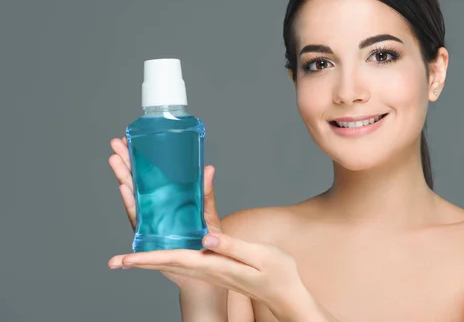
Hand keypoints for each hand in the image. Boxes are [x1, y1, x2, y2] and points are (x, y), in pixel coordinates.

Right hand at [107, 136, 222, 290]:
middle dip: (126, 163)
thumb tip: (209, 168)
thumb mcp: (207, 214)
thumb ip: (205, 193)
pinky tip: (125, 188)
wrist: (205, 269)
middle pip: (137, 183)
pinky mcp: (150, 236)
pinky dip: (131, 203)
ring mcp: (151, 222)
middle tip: (116, 144)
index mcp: (167, 201)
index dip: (139, 160)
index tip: (130, 141)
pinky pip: (139, 218)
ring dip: (123, 178)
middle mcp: (155, 210)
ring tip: (115, 160)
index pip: (150, 177)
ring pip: (133, 197)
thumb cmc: (206, 242)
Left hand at [108, 229, 307, 315]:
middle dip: (138, 261)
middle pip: (166, 262)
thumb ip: (231, 245)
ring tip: (127, 257)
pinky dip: (166, 254)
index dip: (147, 259)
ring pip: (172, 261)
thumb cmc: (278, 273)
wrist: (286, 294)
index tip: (122, 261)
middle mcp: (207, 269)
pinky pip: (184, 259)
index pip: (174, 260)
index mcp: (214, 265)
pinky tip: (162, 248)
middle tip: (112, 262)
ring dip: (149, 257)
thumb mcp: (259, 255)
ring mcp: (210, 269)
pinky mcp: (214, 266)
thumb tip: (205, 236)